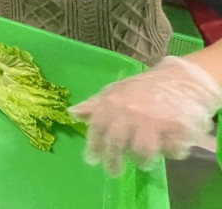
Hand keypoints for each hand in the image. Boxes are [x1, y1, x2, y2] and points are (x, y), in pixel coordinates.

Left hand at [70, 56, 221, 175]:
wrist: (177, 78)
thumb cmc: (141, 88)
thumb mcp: (114, 91)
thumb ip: (95, 105)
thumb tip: (72, 113)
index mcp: (113, 103)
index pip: (97, 128)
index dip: (94, 145)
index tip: (91, 159)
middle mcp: (130, 112)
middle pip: (117, 143)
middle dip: (113, 161)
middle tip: (113, 171)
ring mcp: (154, 120)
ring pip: (143, 150)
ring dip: (141, 159)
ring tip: (142, 162)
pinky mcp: (176, 127)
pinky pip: (171, 148)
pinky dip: (170, 152)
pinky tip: (167, 149)